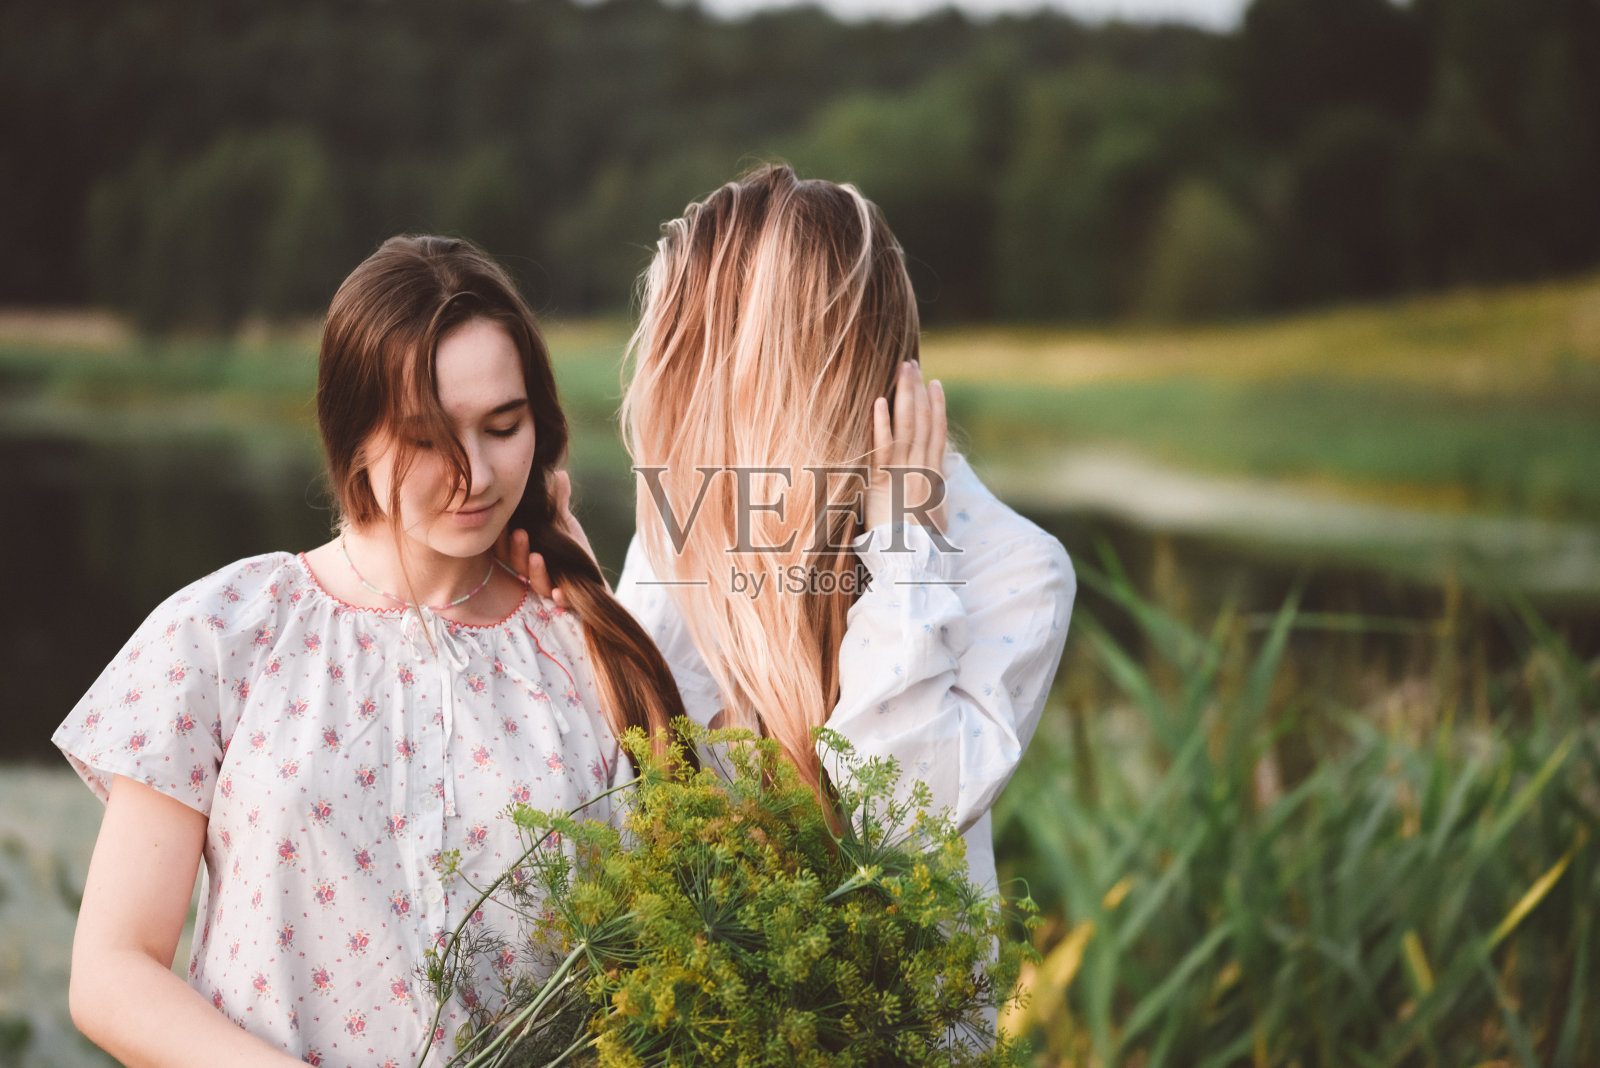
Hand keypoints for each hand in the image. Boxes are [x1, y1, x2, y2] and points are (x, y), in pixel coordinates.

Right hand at [498, 470, 596, 610]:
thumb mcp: (564, 524)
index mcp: (526, 554)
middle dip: (516, 549)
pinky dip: (560, 597)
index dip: (502, 537)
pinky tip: (560, 591)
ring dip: (535, 571)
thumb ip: (558, 503)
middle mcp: (533, 572)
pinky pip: (560, 600)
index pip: (505, 547)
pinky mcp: (568, 597)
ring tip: (538, 557)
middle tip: (520, 533)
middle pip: (516, 564)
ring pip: (536, 582)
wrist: (595, 580)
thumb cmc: (572, 551)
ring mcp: (549, 585)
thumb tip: (558, 474)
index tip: (504, 521)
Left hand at [866, 361, 947, 532]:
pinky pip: (884, 449)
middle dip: (918, 392)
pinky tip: (881, 401)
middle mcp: (923, 471)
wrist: (912, 565)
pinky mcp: (885, 483)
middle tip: (912, 364)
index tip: (935, 385)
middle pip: (923, 423)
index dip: (937, 408)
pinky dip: (882, 424)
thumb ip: (936, 492)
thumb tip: (942, 478)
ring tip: (902, 370)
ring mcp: (905, 474)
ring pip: (907, 428)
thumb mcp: (936, 517)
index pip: (937, 434)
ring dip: (905, 397)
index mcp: (934, 478)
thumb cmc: (922, 548)